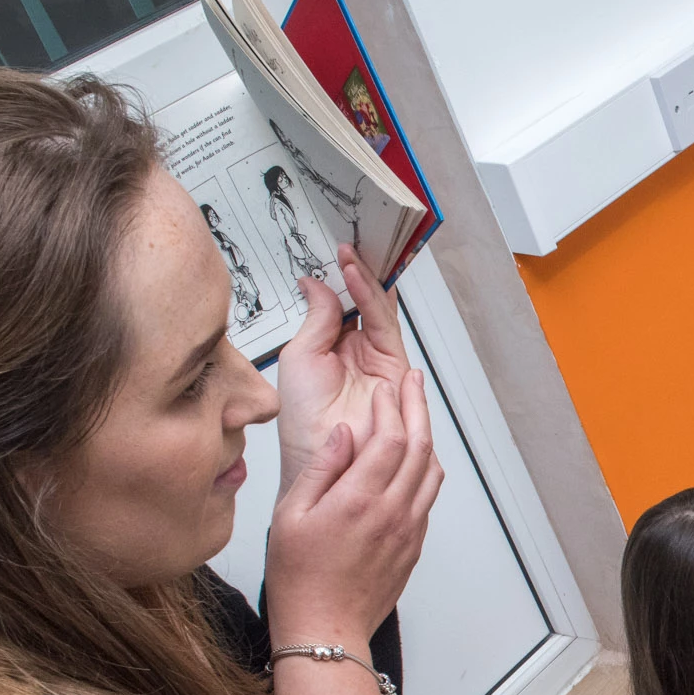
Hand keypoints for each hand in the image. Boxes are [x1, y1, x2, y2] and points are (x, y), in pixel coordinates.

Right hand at [264, 365, 442, 652]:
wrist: (326, 630)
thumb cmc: (301, 579)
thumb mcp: (291, 516)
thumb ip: (321, 469)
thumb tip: (342, 433)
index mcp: (359, 500)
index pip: (389, 437)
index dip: (390, 406)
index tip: (383, 389)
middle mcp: (392, 513)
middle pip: (420, 446)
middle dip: (418, 407)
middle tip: (414, 383)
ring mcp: (408, 530)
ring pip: (432, 471)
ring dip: (428, 436)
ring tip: (419, 412)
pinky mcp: (413, 545)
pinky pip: (429, 497)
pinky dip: (427, 469)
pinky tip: (416, 459)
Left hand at [275, 244, 410, 488]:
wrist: (321, 456)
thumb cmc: (303, 420)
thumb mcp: (299, 356)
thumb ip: (316, 318)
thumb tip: (317, 281)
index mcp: (333, 349)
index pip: (342, 303)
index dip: (338, 276)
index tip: (331, 250)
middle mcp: (358, 351)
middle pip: (365, 301)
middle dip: (360, 269)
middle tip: (352, 239)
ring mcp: (378, 359)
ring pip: (379, 307)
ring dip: (367, 275)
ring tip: (352, 250)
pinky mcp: (394, 366)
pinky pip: (385, 323)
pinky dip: (372, 295)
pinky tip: (356, 274)